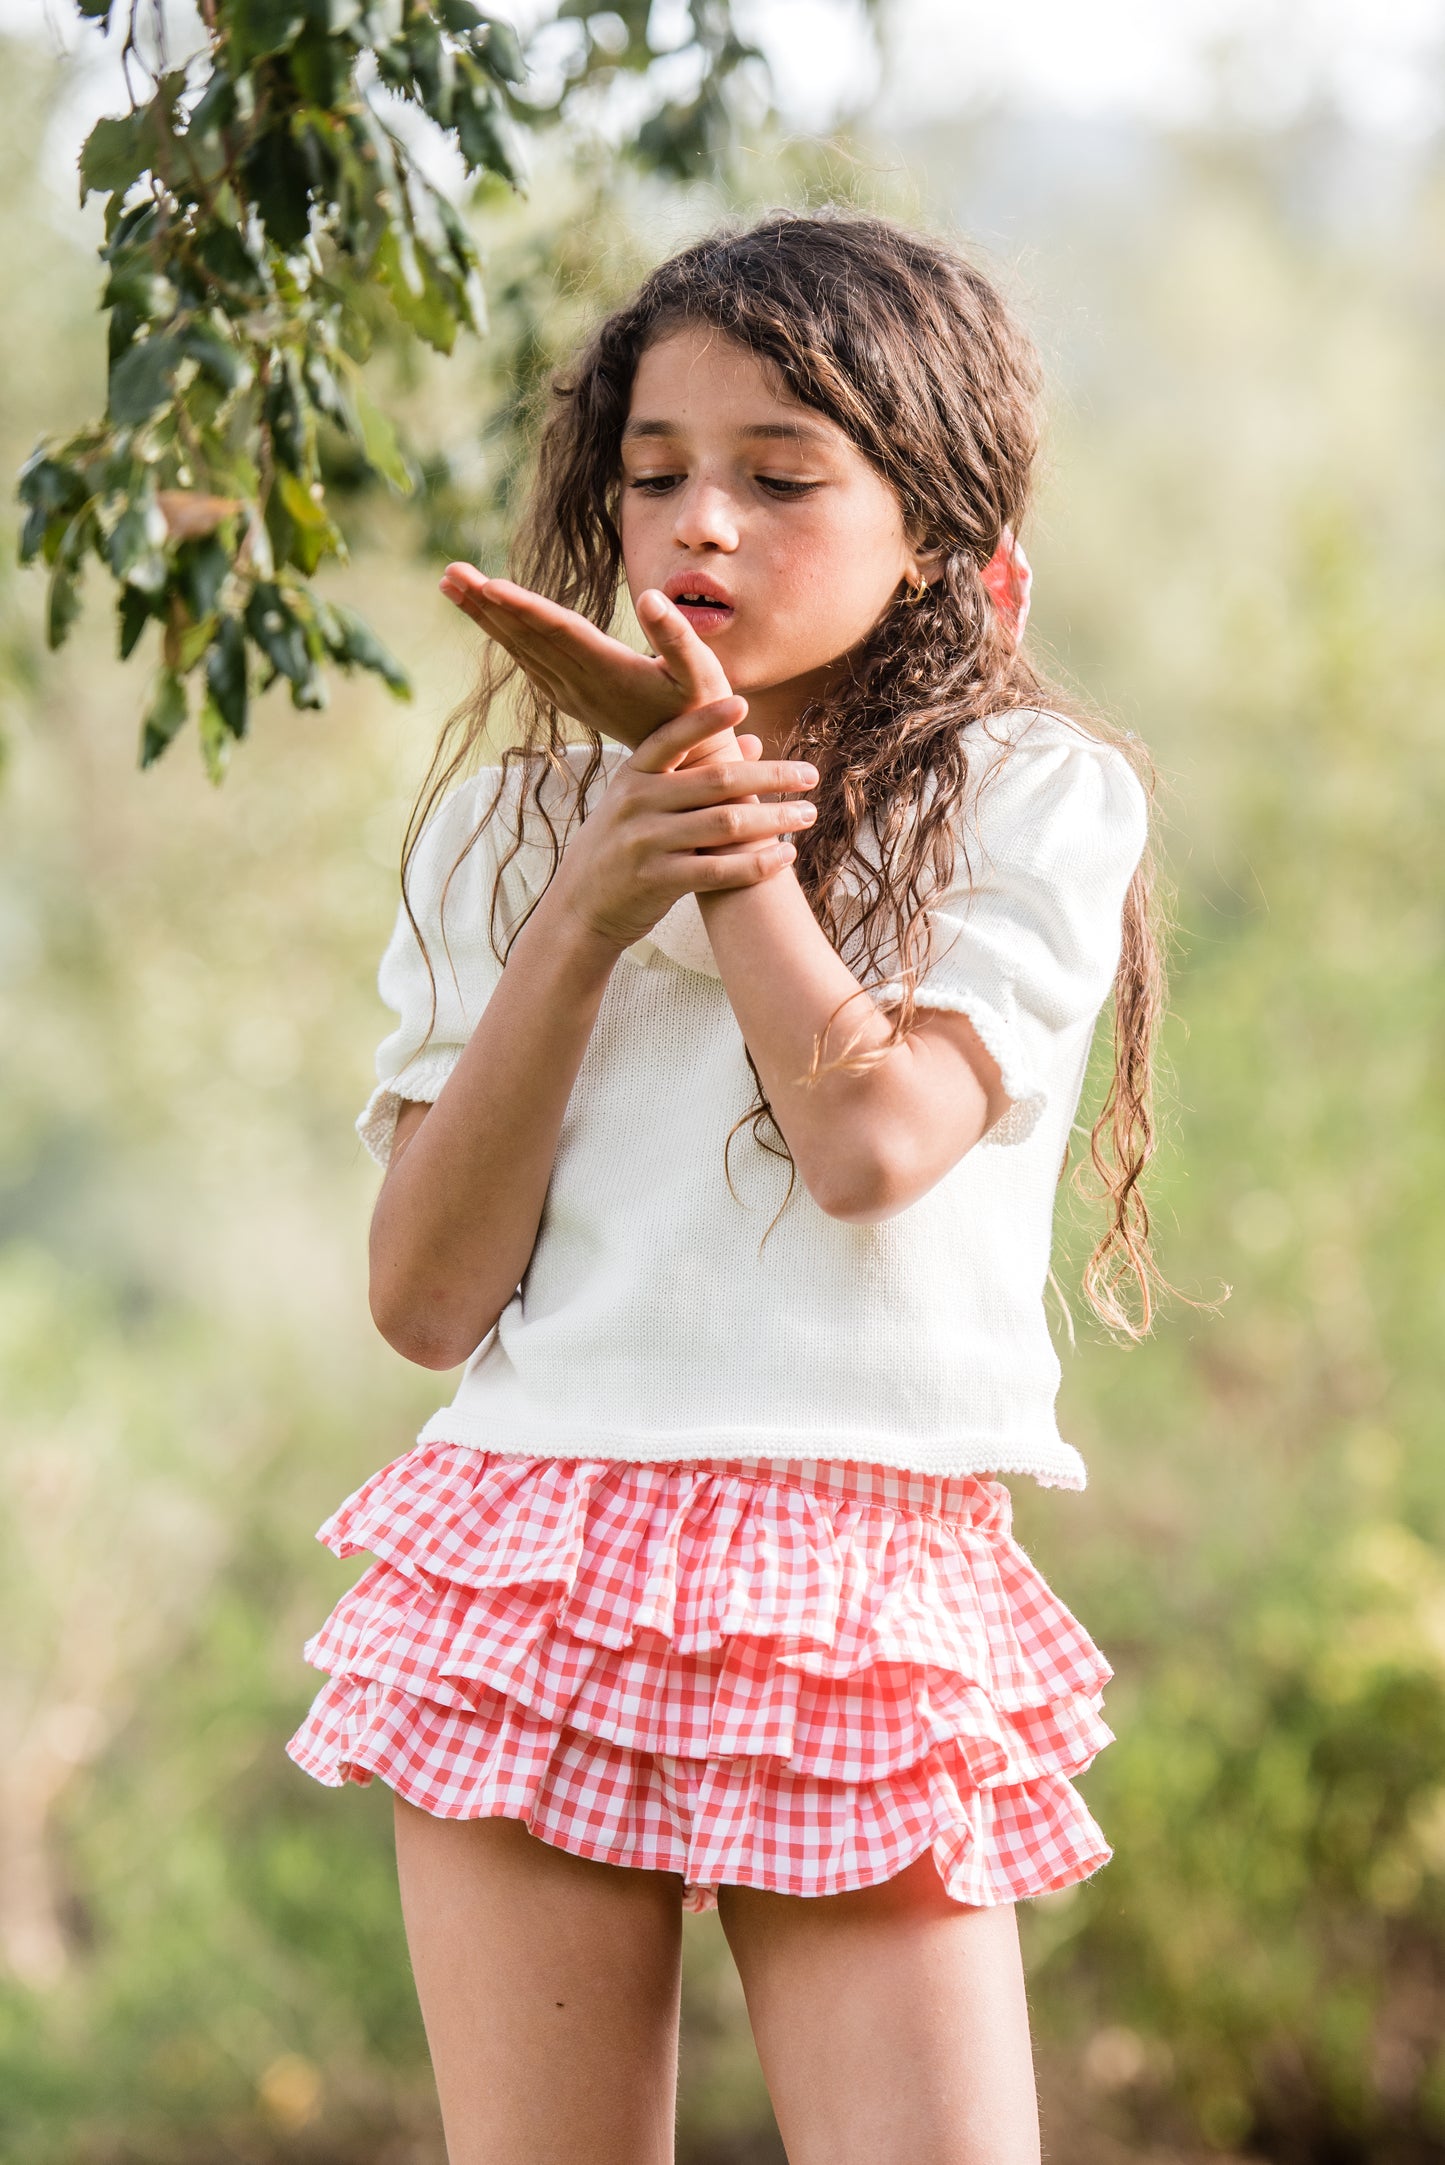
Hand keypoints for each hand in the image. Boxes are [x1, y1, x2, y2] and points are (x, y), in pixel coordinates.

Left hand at [438, 566, 741, 765]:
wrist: (687, 765)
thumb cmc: (702, 712)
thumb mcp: (704, 673)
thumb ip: (678, 637)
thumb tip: (650, 599)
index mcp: (609, 670)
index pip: (558, 632)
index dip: (522, 608)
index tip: (486, 585)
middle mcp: (581, 683)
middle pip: (526, 636)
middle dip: (486, 602)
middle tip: (449, 571)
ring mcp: (572, 692)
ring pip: (520, 647)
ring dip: (485, 615)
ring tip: (452, 583)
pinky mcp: (571, 697)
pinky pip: (528, 661)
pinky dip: (503, 635)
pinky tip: (484, 615)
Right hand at [547, 698, 817, 955]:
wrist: (581, 907)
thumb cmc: (621, 846)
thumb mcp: (642, 802)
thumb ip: (694, 771)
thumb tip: (753, 741)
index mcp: (633, 775)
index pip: (672, 739)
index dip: (705, 720)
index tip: (744, 703)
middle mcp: (637, 803)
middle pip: (716, 781)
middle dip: (769, 776)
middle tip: (810, 775)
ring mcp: (645, 842)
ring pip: (725, 824)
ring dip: (774, 818)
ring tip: (807, 814)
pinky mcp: (657, 881)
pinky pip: (719, 871)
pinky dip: (758, 864)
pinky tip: (786, 856)